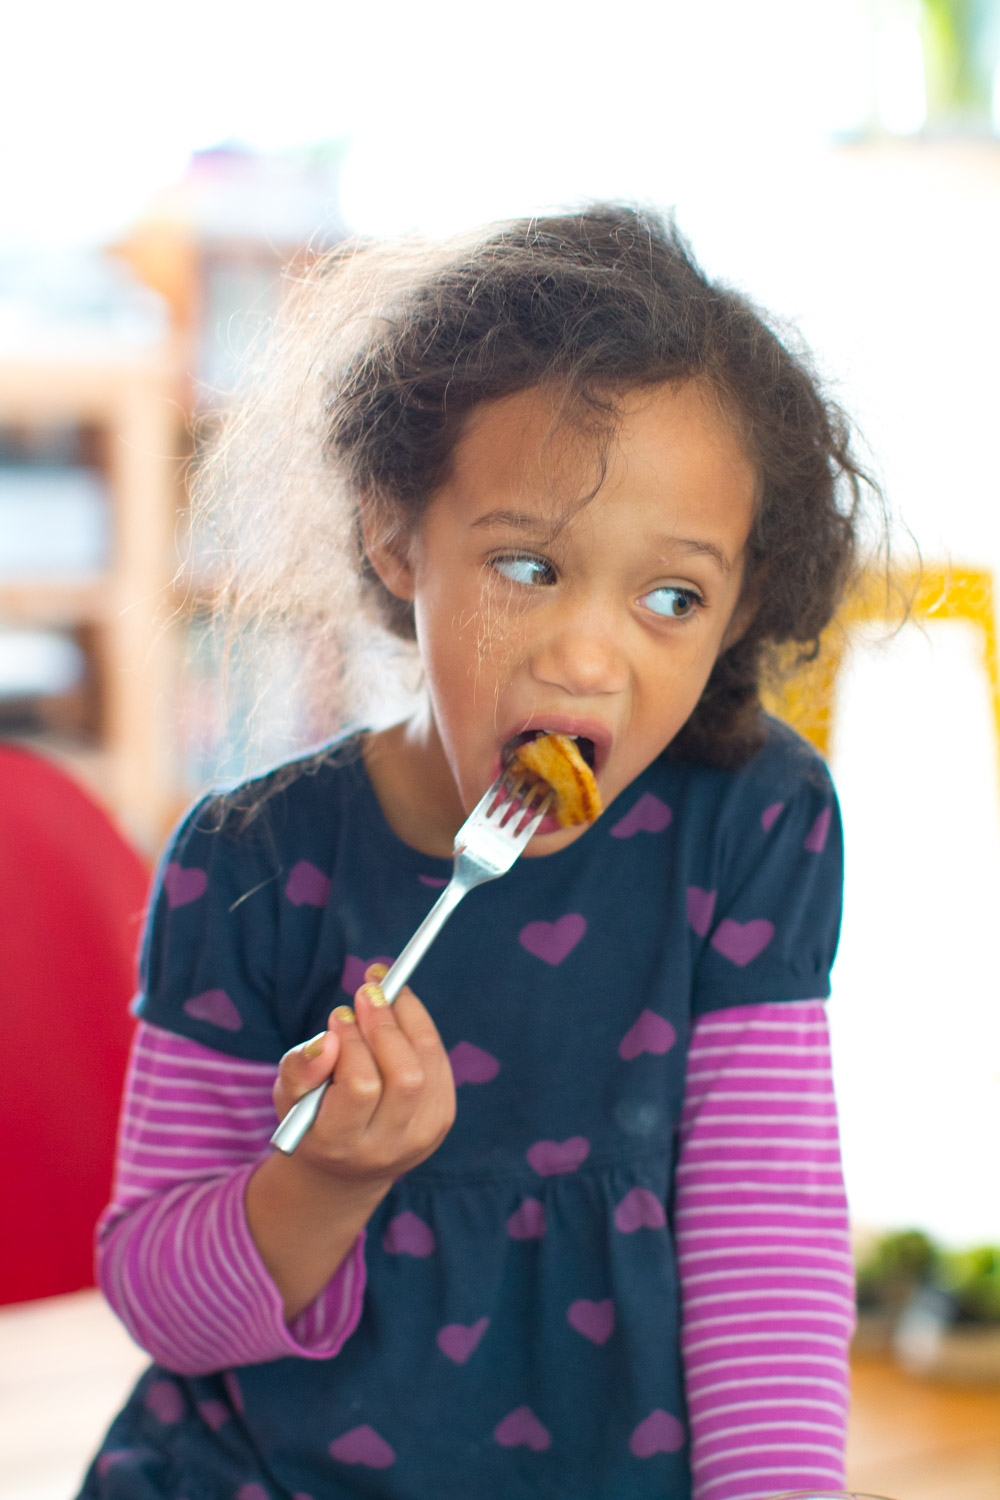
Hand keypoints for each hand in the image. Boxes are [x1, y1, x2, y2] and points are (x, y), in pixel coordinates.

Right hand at [274, 964, 456, 1191]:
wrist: (347, 1164)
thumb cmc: (311, 1117)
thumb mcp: (290, 1095)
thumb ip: (300, 1068)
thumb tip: (329, 1040)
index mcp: (341, 1144)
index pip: (360, 1086)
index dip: (352, 1043)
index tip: (339, 1015)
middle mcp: (388, 1146)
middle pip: (404, 1076)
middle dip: (385, 1025)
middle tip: (366, 992)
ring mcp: (422, 1135)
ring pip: (427, 1063)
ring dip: (406, 1018)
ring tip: (382, 995)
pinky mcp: (442, 1118)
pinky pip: (439, 1061)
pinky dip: (420, 1028)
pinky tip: (399, 1012)